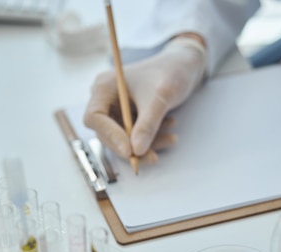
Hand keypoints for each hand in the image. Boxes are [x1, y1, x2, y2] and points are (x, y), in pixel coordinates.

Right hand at [83, 35, 206, 161]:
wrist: (185, 67)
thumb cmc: (171, 72)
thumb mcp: (160, 98)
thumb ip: (147, 124)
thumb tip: (135, 151)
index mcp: (104, 87)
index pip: (95, 118)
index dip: (110, 136)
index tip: (129, 151)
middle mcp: (106, 99)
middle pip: (108, 133)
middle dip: (131, 147)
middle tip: (152, 156)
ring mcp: (117, 109)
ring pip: (124, 139)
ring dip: (146, 145)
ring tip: (171, 139)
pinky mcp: (129, 118)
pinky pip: (135, 136)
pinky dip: (152, 139)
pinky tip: (170, 133)